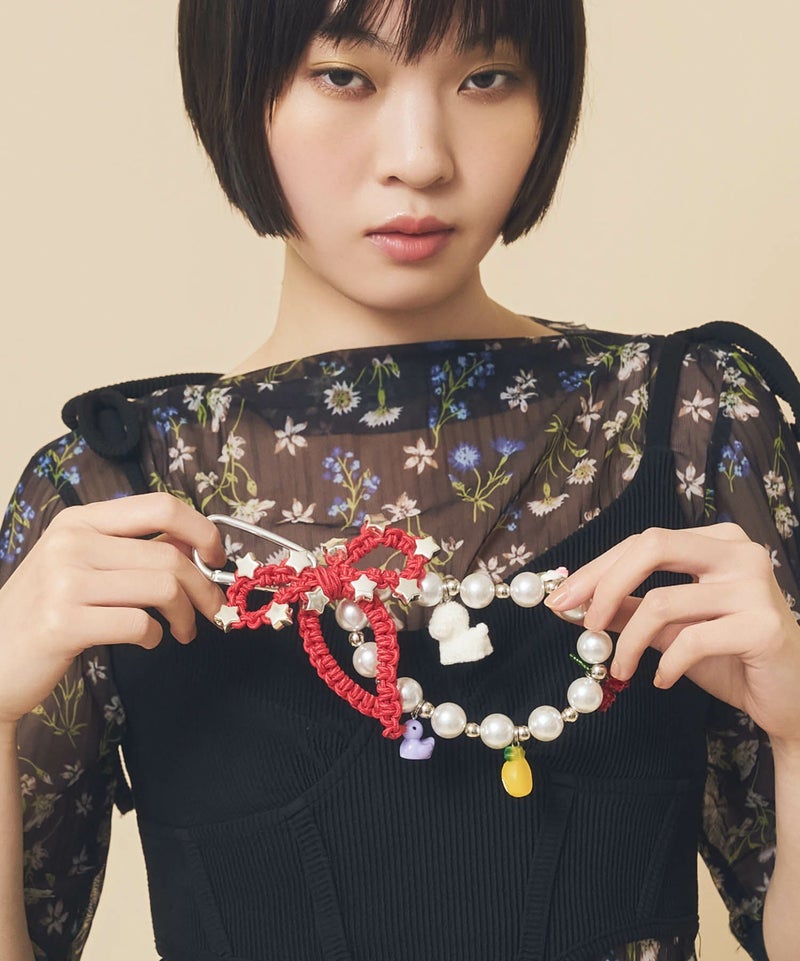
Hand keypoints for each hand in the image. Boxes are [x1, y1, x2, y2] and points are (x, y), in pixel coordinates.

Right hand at [0, 492, 226, 724]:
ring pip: (163, 588)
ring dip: (185, 616)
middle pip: (170, 556)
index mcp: (80, 521)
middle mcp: (71, 542)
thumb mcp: (82, 566)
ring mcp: (64, 582)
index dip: (202, 529)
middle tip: (211, 611)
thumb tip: (195, 546)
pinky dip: (154, 637)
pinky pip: (139, 624)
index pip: (160, 506)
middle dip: (204, 588)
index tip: (216, 557)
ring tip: (181, 631)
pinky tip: (146, 641)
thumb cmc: (45, 612)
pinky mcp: (63, 623)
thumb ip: (133, 550)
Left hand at [544, 523, 799, 742]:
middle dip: (604, 586)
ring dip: (628, 642)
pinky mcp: (763, 626)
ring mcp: (754, 586)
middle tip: (584, 625)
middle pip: (650, 547)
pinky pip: (690, 641)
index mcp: (716, 541)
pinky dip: (664, 665)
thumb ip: (628, 609)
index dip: (596, 569)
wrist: (792, 699)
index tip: (560, 598)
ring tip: (620, 668)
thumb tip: (571, 603)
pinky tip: (661, 680)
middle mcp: (739, 552)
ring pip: (663, 601)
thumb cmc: (731, 656)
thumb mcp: (672, 628)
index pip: (641, 543)